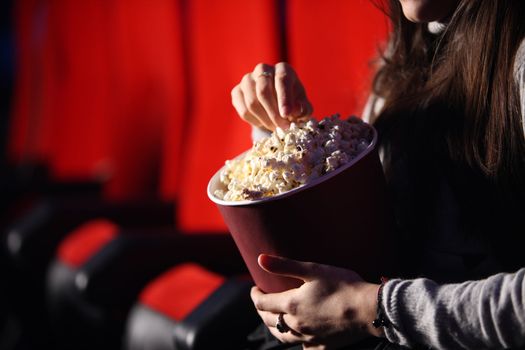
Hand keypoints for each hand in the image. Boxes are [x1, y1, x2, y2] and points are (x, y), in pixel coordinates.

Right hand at [231, 62, 312, 130]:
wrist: (276, 104)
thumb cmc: (293, 103)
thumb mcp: (303, 106)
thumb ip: (303, 108)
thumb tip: (296, 110)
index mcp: (282, 69)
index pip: (282, 79)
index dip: (284, 98)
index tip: (287, 115)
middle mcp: (263, 69)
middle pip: (263, 91)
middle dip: (273, 113)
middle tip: (283, 128)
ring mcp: (247, 79)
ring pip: (252, 103)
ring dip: (265, 120)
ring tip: (276, 127)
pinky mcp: (237, 92)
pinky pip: (244, 111)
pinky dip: (255, 121)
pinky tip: (264, 123)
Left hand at [250, 254, 382, 349]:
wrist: (369, 310)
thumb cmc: (342, 285)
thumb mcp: (313, 270)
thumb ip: (284, 265)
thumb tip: (260, 260)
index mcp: (291, 305)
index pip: (262, 303)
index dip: (255, 296)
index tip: (254, 288)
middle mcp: (296, 324)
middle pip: (269, 321)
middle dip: (261, 311)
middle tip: (261, 303)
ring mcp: (309, 338)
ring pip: (283, 336)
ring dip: (274, 327)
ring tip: (273, 320)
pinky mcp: (322, 347)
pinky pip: (302, 347)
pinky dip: (295, 340)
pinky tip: (299, 336)